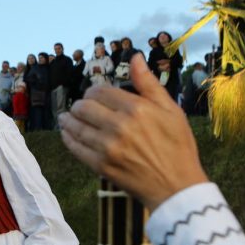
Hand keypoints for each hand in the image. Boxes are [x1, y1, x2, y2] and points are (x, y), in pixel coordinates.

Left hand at [59, 54, 207, 210]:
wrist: (176, 187)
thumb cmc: (178, 146)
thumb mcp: (171, 110)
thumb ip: (148, 83)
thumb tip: (135, 57)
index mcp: (136, 109)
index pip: (100, 91)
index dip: (93, 91)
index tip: (94, 95)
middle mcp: (119, 126)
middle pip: (84, 107)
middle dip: (80, 105)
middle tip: (80, 107)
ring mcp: (107, 147)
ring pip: (76, 126)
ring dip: (68, 120)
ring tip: (66, 118)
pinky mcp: (101, 166)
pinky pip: (75, 147)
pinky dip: (68, 138)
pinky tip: (67, 134)